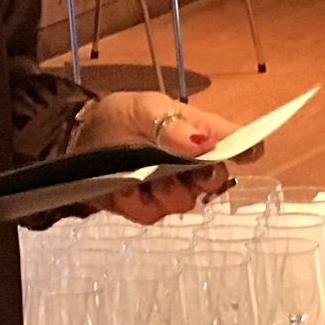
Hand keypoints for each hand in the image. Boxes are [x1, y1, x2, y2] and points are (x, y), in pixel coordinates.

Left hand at [74, 92, 250, 223]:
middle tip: (185, 172)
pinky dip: (138, 205)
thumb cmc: (118, 116)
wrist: (75, 138)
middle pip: (216, 179)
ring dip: (167, 193)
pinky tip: (124, 190)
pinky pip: (153, 216)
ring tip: (143, 179)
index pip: (235, 141)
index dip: (248, 148)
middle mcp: (190, 162)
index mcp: (197, 131)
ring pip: (186, 203)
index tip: (249, 155)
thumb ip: (172, 125)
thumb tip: (204, 143)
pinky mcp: (145, 207)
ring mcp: (169, 187)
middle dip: (202, 178)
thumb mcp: (143, 108)